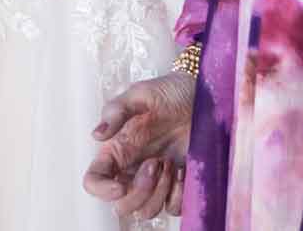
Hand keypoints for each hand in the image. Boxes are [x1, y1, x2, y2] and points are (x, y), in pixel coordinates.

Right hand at [83, 71, 194, 218]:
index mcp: (118, 149)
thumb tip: (96, 135)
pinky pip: (172, 208)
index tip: (120, 186)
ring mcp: (156, 179)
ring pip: (146, 211)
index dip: (101, 190)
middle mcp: (133, 168)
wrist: (208, 97)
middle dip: (139, 192)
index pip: (95, 180)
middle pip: (122, 205)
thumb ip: (116, 111)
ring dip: (160, 192)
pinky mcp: (178, 185)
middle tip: (156, 162)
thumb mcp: (142, 94)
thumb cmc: (172, 91)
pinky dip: (178, 196)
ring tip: (171, 163)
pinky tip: (184, 171)